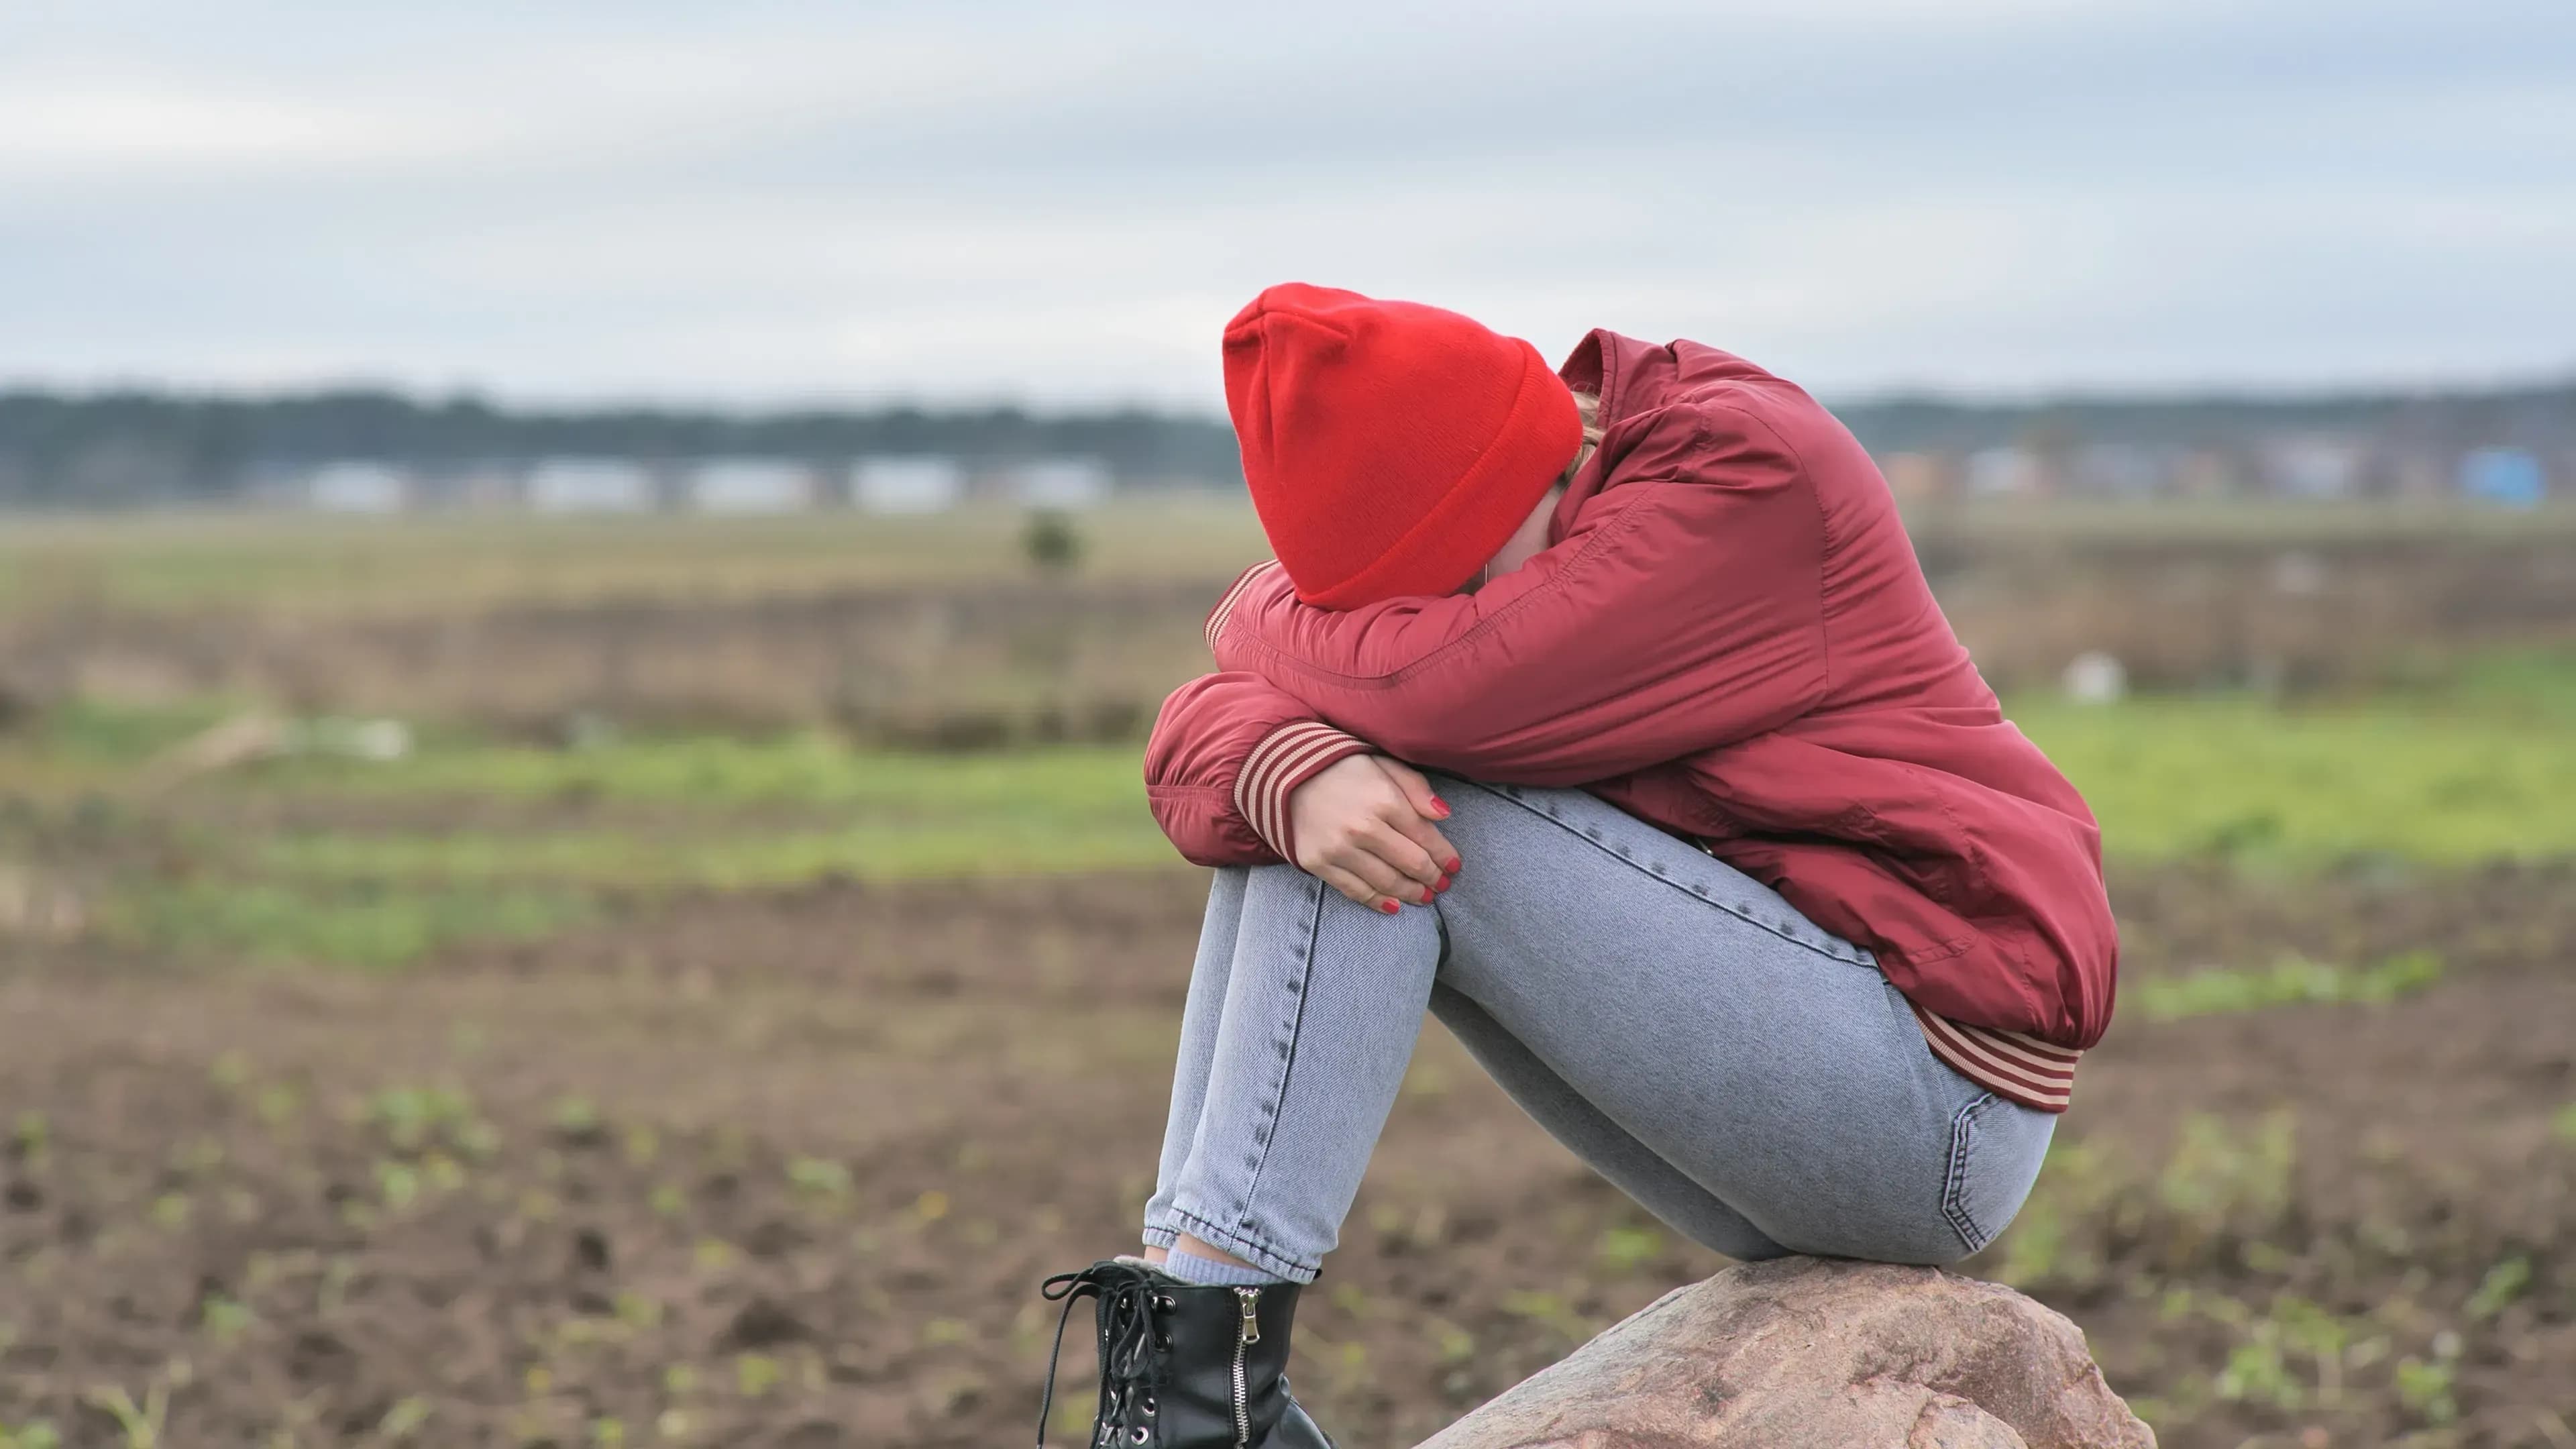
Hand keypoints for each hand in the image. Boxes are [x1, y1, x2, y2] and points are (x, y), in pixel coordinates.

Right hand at [1285, 755, 1460, 912]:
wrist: (1284, 774)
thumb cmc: (1340, 767)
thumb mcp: (1382, 763)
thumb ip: (1415, 787)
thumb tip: (1444, 815)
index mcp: (1384, 799)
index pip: (1426, 836)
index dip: (1445, 855)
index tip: (1454, 866)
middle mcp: (1363, 827)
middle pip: (1411, 863)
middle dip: (1432, 877)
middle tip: (1442, 884)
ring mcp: (1339, 848)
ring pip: (1387, 882)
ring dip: (1411, 893)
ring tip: (1424, 897)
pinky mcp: (1318, 863)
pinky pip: (1355, 891)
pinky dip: (1379, 902)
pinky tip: (1394, 906)